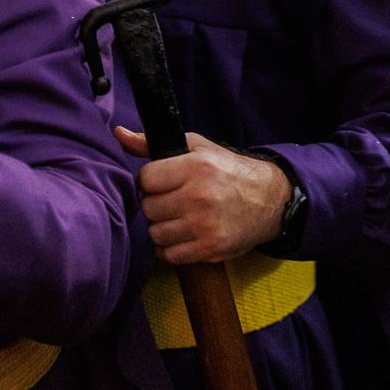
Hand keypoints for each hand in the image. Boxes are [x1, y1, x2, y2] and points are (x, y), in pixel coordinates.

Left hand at [116, 128, 290, 264]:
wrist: (269, 200)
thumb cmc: (228, 171)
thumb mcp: (197, 147)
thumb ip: (154, 143)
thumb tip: (119, 134)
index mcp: (196, 166)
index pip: (145, 179)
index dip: (151, 181)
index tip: (162, 182)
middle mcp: (199, 196)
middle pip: (148, 207)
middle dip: (156, 204)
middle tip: (171, 201)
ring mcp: (204, 225)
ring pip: (155, 233)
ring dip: (161, 227)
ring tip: (177, 218)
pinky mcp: (210, 248)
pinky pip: (169, 255)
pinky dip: (170, 248)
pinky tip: (181, 236)